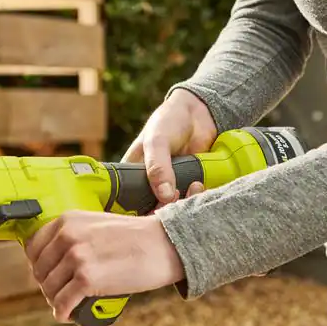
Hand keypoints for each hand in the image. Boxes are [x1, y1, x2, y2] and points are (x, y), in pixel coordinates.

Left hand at [25, 212, 183, 322]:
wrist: (163, 244)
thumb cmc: (135, 237)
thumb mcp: (96, 225)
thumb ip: (74, 235)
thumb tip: (55, 259)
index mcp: (67, 220)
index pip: (33, 247)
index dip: (39, 264)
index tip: (48, 274)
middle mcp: (67, 237)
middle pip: (40, 270)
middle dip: (48, 285)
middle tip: (61, 292)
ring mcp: (76, 258)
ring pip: (49, 289)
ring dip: (56, 300)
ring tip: (67, 304)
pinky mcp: (87, 280)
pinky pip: (62, 303)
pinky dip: (62, 312)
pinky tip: (67, 315)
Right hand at [124, 89, 217, 205]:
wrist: (197, 113)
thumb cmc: (168, 121)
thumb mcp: (157, 142)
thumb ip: (158, 167)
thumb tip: (164, 195)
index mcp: (131, 175)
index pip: (127, 204)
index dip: (138, 212)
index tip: (154, 208)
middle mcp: (148, 185)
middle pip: (151, 212)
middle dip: (165, 209)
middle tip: (176, 197)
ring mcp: (169, 188)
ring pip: (172, 210)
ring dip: (184, 203)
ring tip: (193, 186)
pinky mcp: (188, 187)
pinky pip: (191, 202)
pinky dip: (197, 198)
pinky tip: (200, 185)